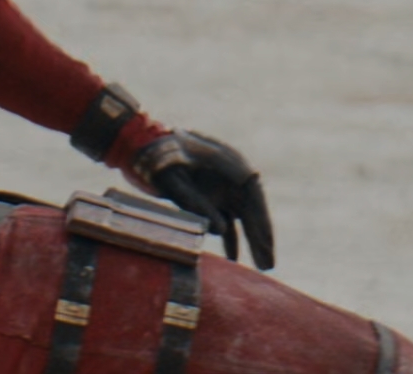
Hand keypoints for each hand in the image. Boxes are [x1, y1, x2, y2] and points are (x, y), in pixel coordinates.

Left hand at [131, 129, 275, 268]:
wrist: (144, 146)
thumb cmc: (160, 160)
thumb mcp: (174, 181)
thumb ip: (196, 203)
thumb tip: (221, 230)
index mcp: (228, 164)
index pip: (253, 196)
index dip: (261, 220)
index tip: (265, 243)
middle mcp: (229, 176)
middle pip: (251, 210)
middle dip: (260, 237)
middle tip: (268, 265)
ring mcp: (220, 186)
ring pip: (240, 217)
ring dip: (250, 241)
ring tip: (262, 266)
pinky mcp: (209, 196)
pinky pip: (224, 219)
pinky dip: (229, 238)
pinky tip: (232, 258)